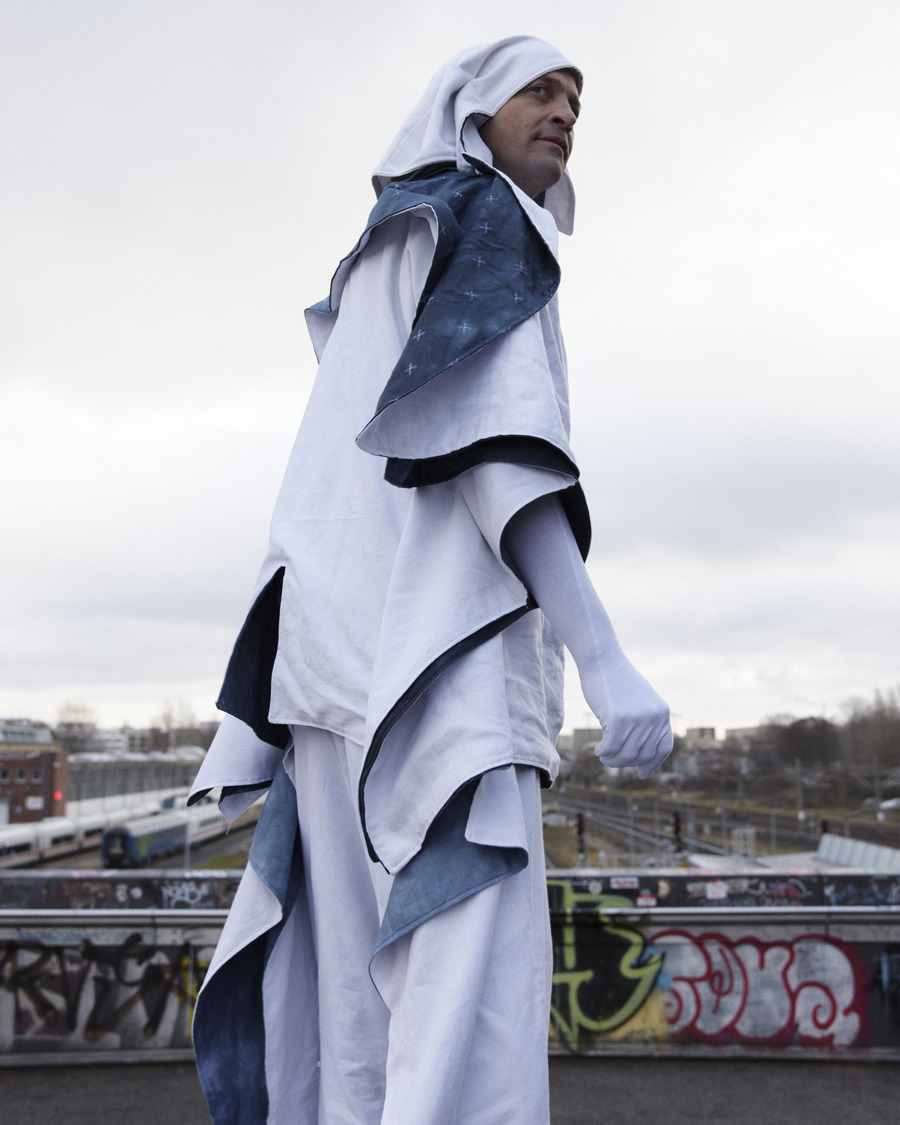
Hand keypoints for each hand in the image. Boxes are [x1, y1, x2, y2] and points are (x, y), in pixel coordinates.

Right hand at [578, 645, 672, 778]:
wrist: (602, 659)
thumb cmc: (616, 680)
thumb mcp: (639, 701)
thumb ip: (645, 722)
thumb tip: (641, 755)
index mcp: (662, 713)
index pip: (663, 747)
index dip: (653, 763)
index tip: (642, 773)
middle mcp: (653, 717)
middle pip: (643, 755)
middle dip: (626, 762)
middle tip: (611, 761)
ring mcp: (637, 719)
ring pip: (626, 754)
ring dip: (613, 760)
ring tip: (603, 756)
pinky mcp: (618, 719)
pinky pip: (611, 748)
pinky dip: (604, 752)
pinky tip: (598, 750)